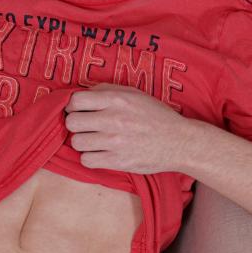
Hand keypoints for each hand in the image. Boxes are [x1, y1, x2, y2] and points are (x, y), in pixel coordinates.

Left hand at [64, 83, 196, 174]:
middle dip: (76, 124)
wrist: (179, 141)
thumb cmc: (156, 116)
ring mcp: (115, 142)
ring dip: (83, 141)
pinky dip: (90, 157)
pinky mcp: (118, 161)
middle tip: (86, 126)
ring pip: (77, 142)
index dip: (73, 106)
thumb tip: (82, 94)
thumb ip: (107, 91)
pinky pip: (87, 160)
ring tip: (94, 140)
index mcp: (116, 100)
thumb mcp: (134, 94)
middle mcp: (113, 119)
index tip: (79, 110)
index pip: (75, 100)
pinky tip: (100, 153)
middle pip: (72, 122)